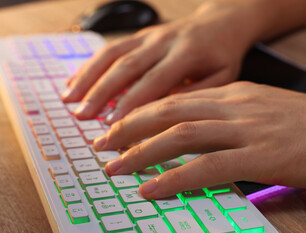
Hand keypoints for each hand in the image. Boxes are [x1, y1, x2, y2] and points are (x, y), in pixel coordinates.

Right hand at [61, 0, 260, 123]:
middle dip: (101, 92)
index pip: (154, 81)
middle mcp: (164, 41)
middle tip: (82, 115)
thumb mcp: (225, 77)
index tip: (112, 124)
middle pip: (127, 66)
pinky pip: (112, 47)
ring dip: (88, 77)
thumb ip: (199, 94)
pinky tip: (75, 80)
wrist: (221, 23)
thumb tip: (167, 115)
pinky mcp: (141, 34)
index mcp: (187, 54)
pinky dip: (91, 64)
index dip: (131, 103)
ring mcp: (150, 35)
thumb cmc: (223, 55)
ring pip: (113, 54)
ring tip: (69, 100)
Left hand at [93, 81, 305, 198]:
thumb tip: (201, 139)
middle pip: (167, 113)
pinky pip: (206, 167)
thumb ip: (230, 119)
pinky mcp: (261, 156)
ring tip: (115, 169)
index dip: (141, 114)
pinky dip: (173, 178)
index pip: (175, 100)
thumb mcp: (262, 110)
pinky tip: (152, 189)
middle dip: (128, 129)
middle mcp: (233, 106)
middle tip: (102, 146)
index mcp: (232, 94)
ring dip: (141, 153)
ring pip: (179, 137)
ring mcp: (246, 129)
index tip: (118, 128)